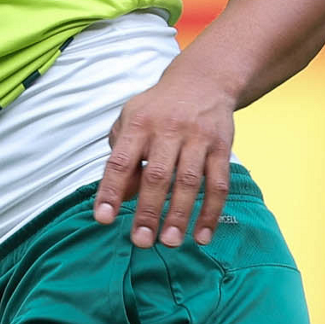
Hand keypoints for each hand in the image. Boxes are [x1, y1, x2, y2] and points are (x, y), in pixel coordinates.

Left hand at [92, 66, 235, 248]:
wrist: (202, 81)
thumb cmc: (158, 109)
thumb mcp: (131, 122)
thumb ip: (122, 157)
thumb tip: (118, 198)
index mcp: (139, 124)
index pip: (120, 161)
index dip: (110, 190)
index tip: (103, 218)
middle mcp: (167, 129)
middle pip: (157, 175)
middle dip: (148, 211)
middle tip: (140, 242)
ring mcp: (197, 138)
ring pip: (189, 181)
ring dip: (180, 216)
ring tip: (169, 243)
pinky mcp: (221, 147)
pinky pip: (218, 184)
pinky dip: (211, 212)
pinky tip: (202, 236)